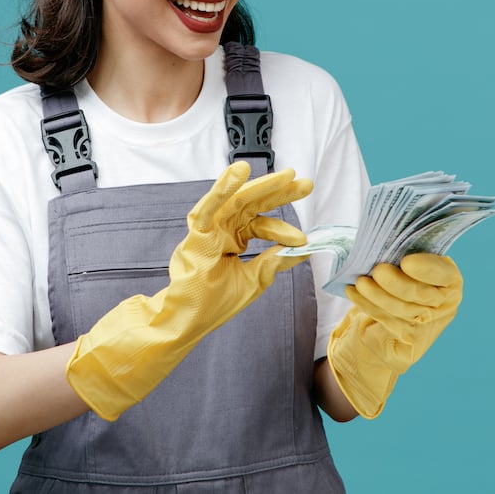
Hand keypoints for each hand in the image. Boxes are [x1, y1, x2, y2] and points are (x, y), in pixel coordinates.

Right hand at [165, 160, 312, 341]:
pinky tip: (239, 173)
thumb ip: (274, 261)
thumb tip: (302, 249)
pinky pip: (209, 207)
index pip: (262, 225)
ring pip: (237, 200)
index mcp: (234, 239)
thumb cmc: (214, 303)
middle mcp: (223, 229)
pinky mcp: (197, 234)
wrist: (189, 321)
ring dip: (261, 186)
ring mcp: (210, 230)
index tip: (303, 239)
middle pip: (254, 204)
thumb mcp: (255, 280)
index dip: (284, 229)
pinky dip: (222, 190)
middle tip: (304, 183)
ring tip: (285, 175)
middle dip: (280, 192)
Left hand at [327, 253, 462, 417]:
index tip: (406, 262)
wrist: (388, 319)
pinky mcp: (412, 340)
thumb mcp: (406, 265)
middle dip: (397, 283)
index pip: (443, 274)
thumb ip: (403, 255)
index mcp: (449, 279)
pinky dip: (368, 305)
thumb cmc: (399, 278)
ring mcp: (430, 324)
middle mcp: (445, 304)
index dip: (426, 269)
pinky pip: (388, 321)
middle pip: (422, 295)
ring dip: (378, 295)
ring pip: (403, 310)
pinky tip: (353, 292)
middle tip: (377, 271)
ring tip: (360, 282)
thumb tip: (383, 245)